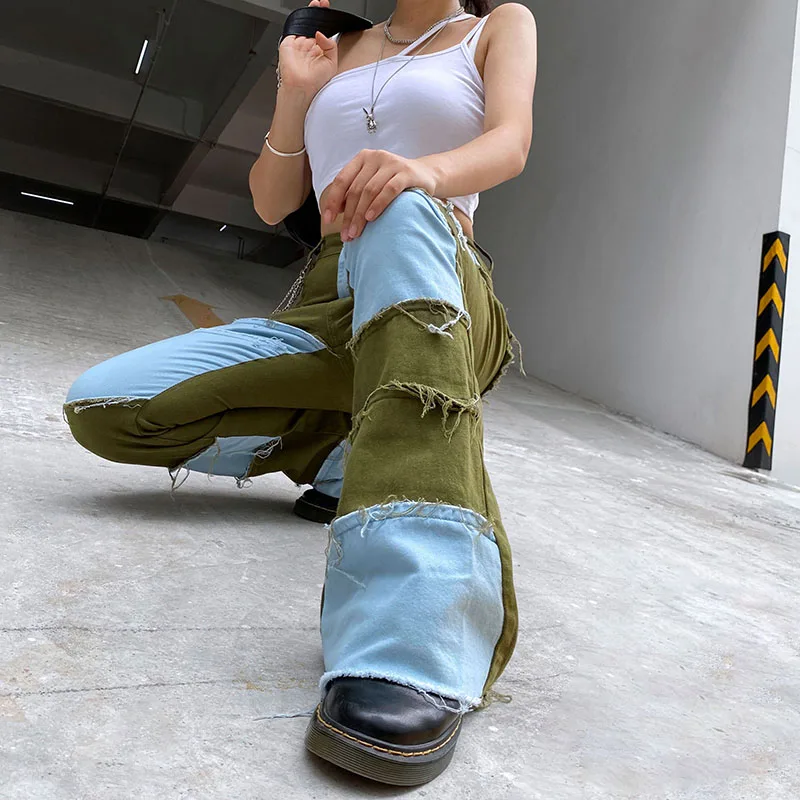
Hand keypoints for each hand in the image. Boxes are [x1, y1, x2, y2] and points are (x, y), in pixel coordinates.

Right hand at [278, 0, 337, 97]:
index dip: (325, 21)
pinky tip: (307, 17)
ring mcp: (298, 44)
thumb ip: (331, 45)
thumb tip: (321, 32)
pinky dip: (299, 20)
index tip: (329, 12)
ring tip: (317, 5)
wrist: (301, 87)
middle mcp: (308, 47)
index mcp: (318, 52)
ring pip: (303, 24)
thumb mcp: (331, 63)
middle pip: (313, 25)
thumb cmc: (315, 81)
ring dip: (309, 13)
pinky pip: (293, 27)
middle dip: (318, 13)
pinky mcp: (288, 42)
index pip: (323, 32)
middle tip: (323, 4)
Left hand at [321, 150, 438, 240]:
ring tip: (357, 232)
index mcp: (362, 159)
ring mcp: (392, 163)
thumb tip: (336, 212)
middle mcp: (375, 157)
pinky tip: (371, 218)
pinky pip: (389, 190)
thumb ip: (355, 193)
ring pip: (370, 191)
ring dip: (361, 215)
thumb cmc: (394, 182)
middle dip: (349, 215)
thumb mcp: (372, 183)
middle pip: (356, 189)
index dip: (333, 201)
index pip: (341, 180)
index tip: (328, 220)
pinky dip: (378, 204)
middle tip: (346, 235)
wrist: (426, 175)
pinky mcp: (407, 173)